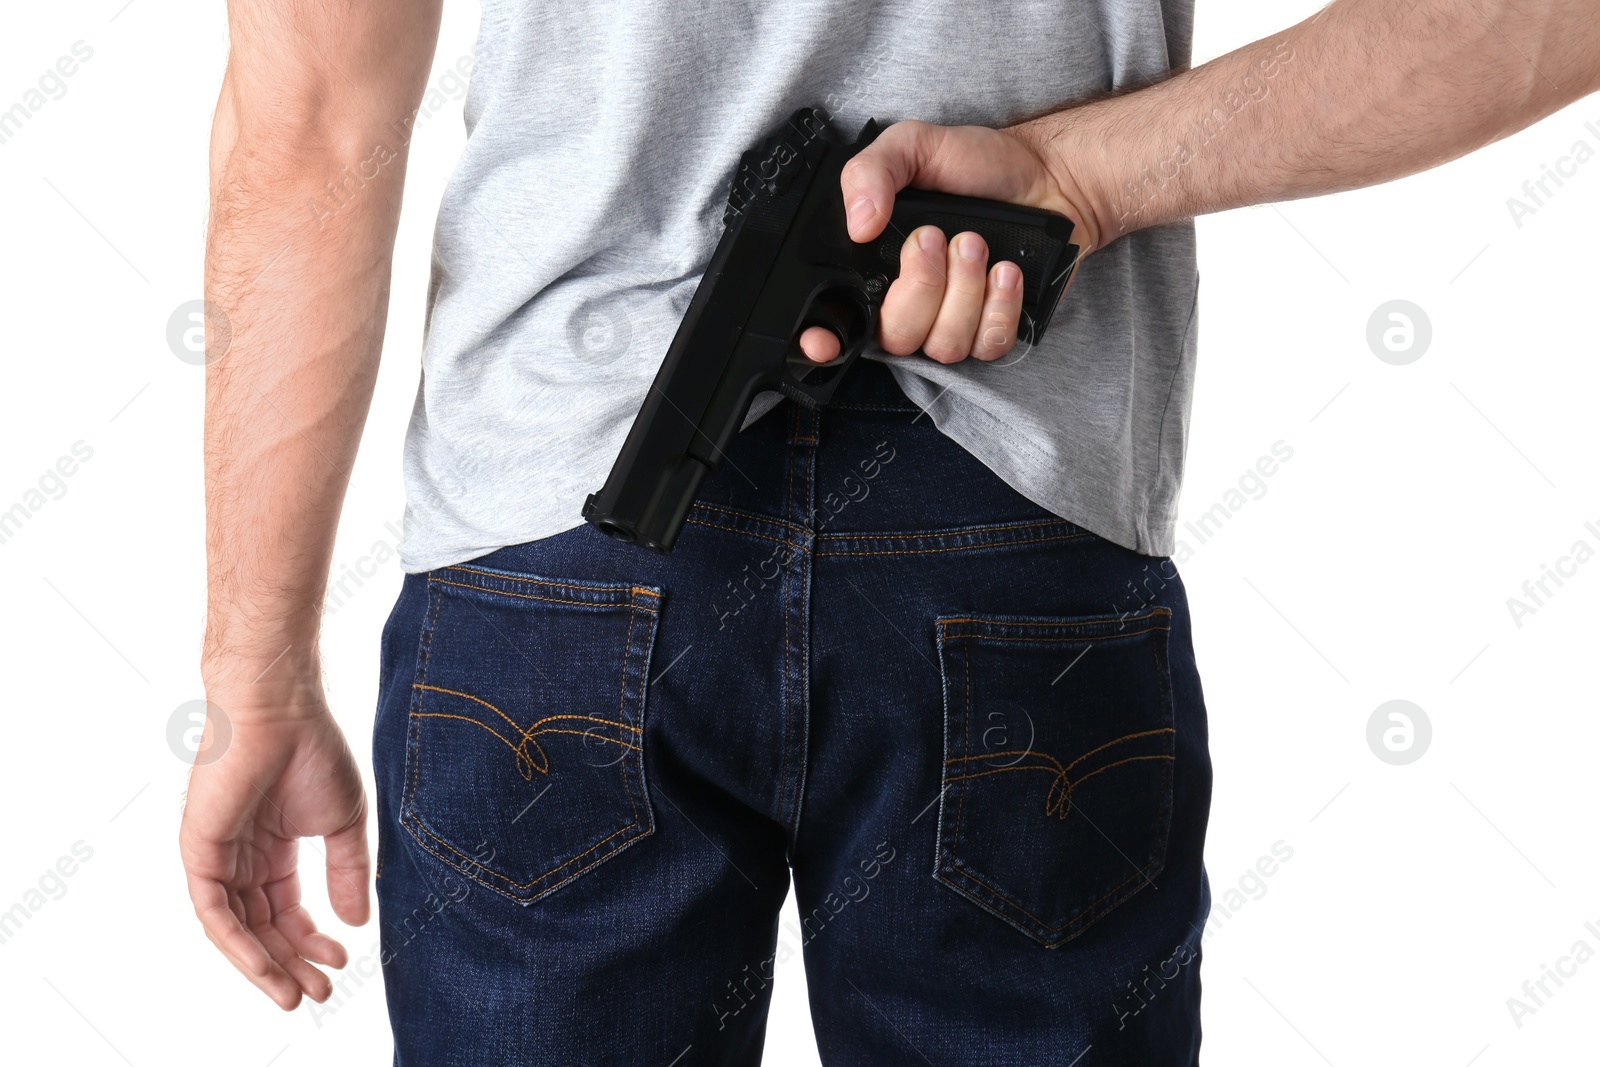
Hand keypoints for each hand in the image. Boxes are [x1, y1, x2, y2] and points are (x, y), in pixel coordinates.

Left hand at [179, 694, 369, 1009]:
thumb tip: (356, 924)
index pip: (287, 909)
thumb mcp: (344, 823)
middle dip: (290, 963)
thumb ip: (348, 873)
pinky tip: (266, 968)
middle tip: (318, 993)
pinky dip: (237, 945)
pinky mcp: (199, 851)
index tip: (342, 962)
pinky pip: (213, 912)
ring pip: (236, 928)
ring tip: (296, 993)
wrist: (282, 709)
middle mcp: (241, 857)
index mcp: (273, 848)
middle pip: (262, 926)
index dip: (312, 939)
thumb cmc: (313, 750)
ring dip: (264, 965)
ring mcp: (217, 855)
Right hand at [797, 119, 1092, 364]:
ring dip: (965, 291)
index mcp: (874, 266)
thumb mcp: (913, 145)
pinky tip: (1006, 270)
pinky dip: (999, 307)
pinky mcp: (994, 330)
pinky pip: (986, 345)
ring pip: (943, 344)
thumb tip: (858, 224)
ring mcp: (952, 322)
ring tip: (979, 244)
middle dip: (921, 286)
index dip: (822, 341)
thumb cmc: (977, 164)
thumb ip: (871, 172)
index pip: (836, 322)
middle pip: (894, 336)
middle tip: (941, 238)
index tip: (824, 340)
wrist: (1047, 174)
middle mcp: (909, 302)